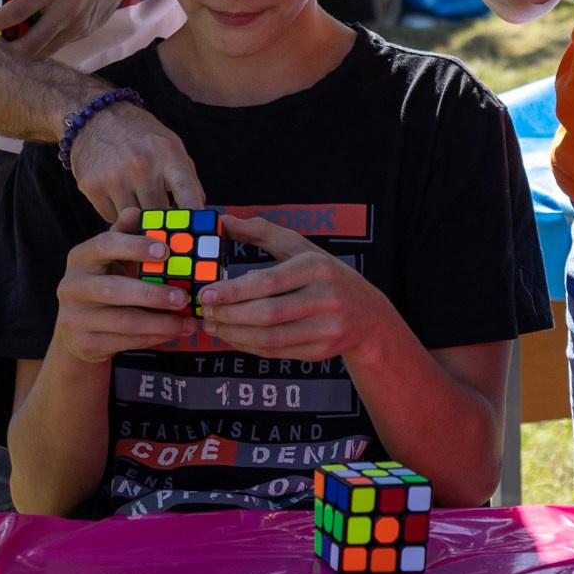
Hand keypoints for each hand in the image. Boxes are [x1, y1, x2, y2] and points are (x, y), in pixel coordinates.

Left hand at [0, 0, 145, 56]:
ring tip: (4, 50)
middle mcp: (66, 10)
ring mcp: (78, 25)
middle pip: (30, 44)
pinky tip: (29, 43)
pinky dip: (42, 47)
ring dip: (23, 53)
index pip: (16, 12)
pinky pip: (58, 46)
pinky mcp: (86, 32)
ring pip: (45, 52)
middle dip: (6, 52)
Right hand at [49, 208, 196, 364]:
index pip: (104, 245)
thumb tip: (137, 211)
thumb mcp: (112, 260)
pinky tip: (173, 333)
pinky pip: (125, 341)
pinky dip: (153, 337)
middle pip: (114, 289)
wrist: (77, 331)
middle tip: (183, 297)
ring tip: (187, 322)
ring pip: (123, 321)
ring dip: (160, 322)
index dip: (134, 246)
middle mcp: (72, 286)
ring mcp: (74, 317)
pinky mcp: (84, 343)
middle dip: (152, 294)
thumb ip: (125, 237)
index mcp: (80, 257)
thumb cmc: (104, 285)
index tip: (165, 251)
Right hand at [67, 99, 203, 221]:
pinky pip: (110, 217)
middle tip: (166, 231)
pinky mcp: (92, 186)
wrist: (95, 117)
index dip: (195, 219)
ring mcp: (114, 177)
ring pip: (134, 220)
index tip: (199, 236)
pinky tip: (119, 200)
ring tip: (139, 209)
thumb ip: (187, 178)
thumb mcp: (171, 145)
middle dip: (164, 224)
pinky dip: (117, 215)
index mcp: (167, 153)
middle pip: (159, 214)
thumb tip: (198, 213)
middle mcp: (141, 165)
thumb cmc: (139, 135)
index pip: (188, 194)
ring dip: (138, 221)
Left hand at [194, 213, 398, 363]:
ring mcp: (325, 329)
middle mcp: (325, 299)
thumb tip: (223, 221)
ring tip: (212, 324)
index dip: (234, 290)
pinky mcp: (320, 352)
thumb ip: (262, 232)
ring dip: (234, 334)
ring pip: (270, 338)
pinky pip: (276, 352)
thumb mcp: (302, 247)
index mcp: (317, 268)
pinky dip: (248, 346)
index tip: (207, 292)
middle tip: (204, 311)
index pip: (269, 281)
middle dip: (229, 314)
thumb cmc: (326, 275)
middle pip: (268, 313)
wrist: (368, 315)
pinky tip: (232, 336)